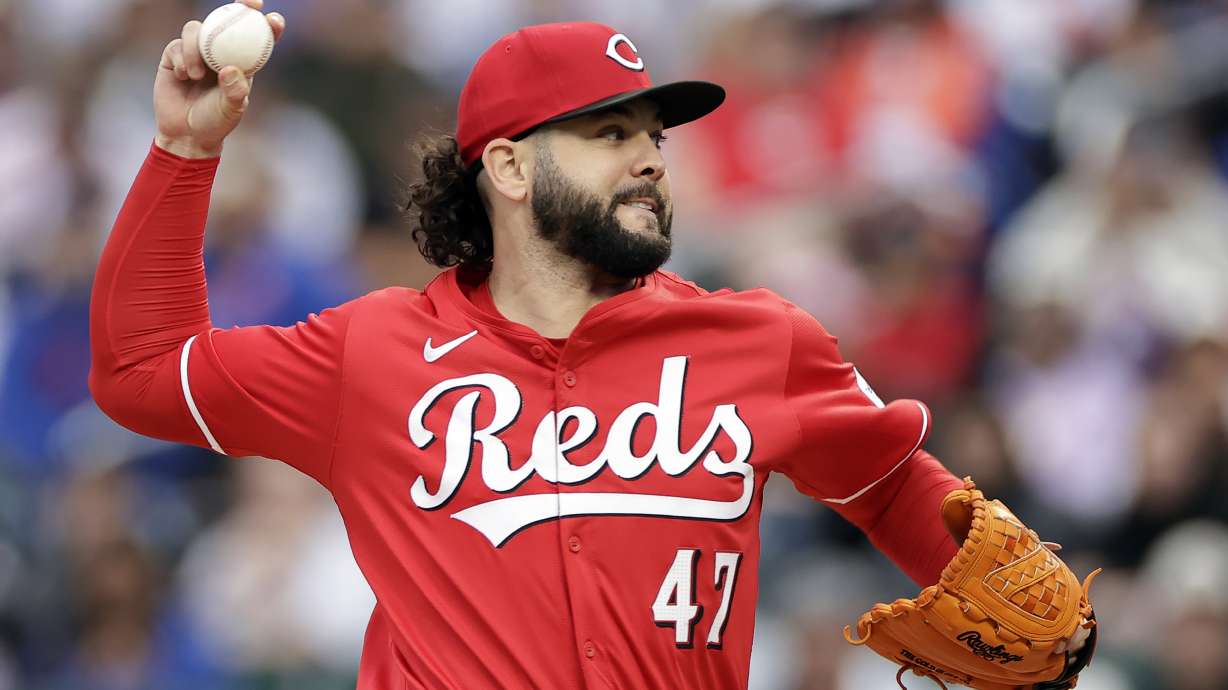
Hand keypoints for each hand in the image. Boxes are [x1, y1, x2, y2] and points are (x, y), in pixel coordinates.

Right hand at [153, 0, 284, 157]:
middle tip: (247, 2)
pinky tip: (184, 76)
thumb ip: (234, 92)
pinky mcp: (175, 55)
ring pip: (198, 29)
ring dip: (196, 48)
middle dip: (241, 5)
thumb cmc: (215, 123)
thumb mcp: (230, 111)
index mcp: (242, 63)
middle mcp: (220, 52)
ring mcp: (197, 51)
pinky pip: (178, 44)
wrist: (186, 134)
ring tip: (196, 75)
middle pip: (230, 19)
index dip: (268, 25)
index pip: (258, 39)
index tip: (274, 19)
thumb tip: (230, 69)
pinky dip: (182, 58)